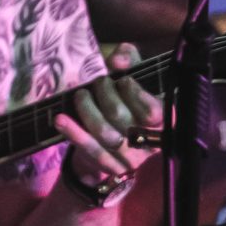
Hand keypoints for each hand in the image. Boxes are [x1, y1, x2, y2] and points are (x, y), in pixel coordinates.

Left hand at [54, 42, 161, 194]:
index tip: (123, 80)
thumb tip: (119, 61)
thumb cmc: (131, 97)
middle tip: (99, 83)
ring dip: (87, 109)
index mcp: (165, 120)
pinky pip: (89, 149)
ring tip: (81, 95)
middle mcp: (150, 143)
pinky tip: (61, 118)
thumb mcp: (136, 73)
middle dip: (105, 94)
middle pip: (121, 116)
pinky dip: (73, 132)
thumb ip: (130, 59)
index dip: (135, 93)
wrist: (121, 136)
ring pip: (103, 133)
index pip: (153, 111)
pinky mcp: (110, 167)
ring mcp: (130, 158)